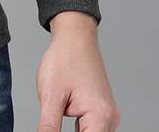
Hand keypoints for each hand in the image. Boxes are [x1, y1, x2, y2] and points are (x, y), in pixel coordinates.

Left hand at [36, 12, 121, 130]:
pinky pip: (91, 128)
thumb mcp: (51, 96)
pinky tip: (64, 113)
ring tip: (60, 108)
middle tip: (55, 116)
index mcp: (101, 116)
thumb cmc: (65, 58)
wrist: (74, 36)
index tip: (52, 128)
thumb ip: (49, 127)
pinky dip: (78, 128)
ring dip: (75, 131)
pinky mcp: (101, 110)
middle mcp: (110, 118)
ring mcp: (107, 114)